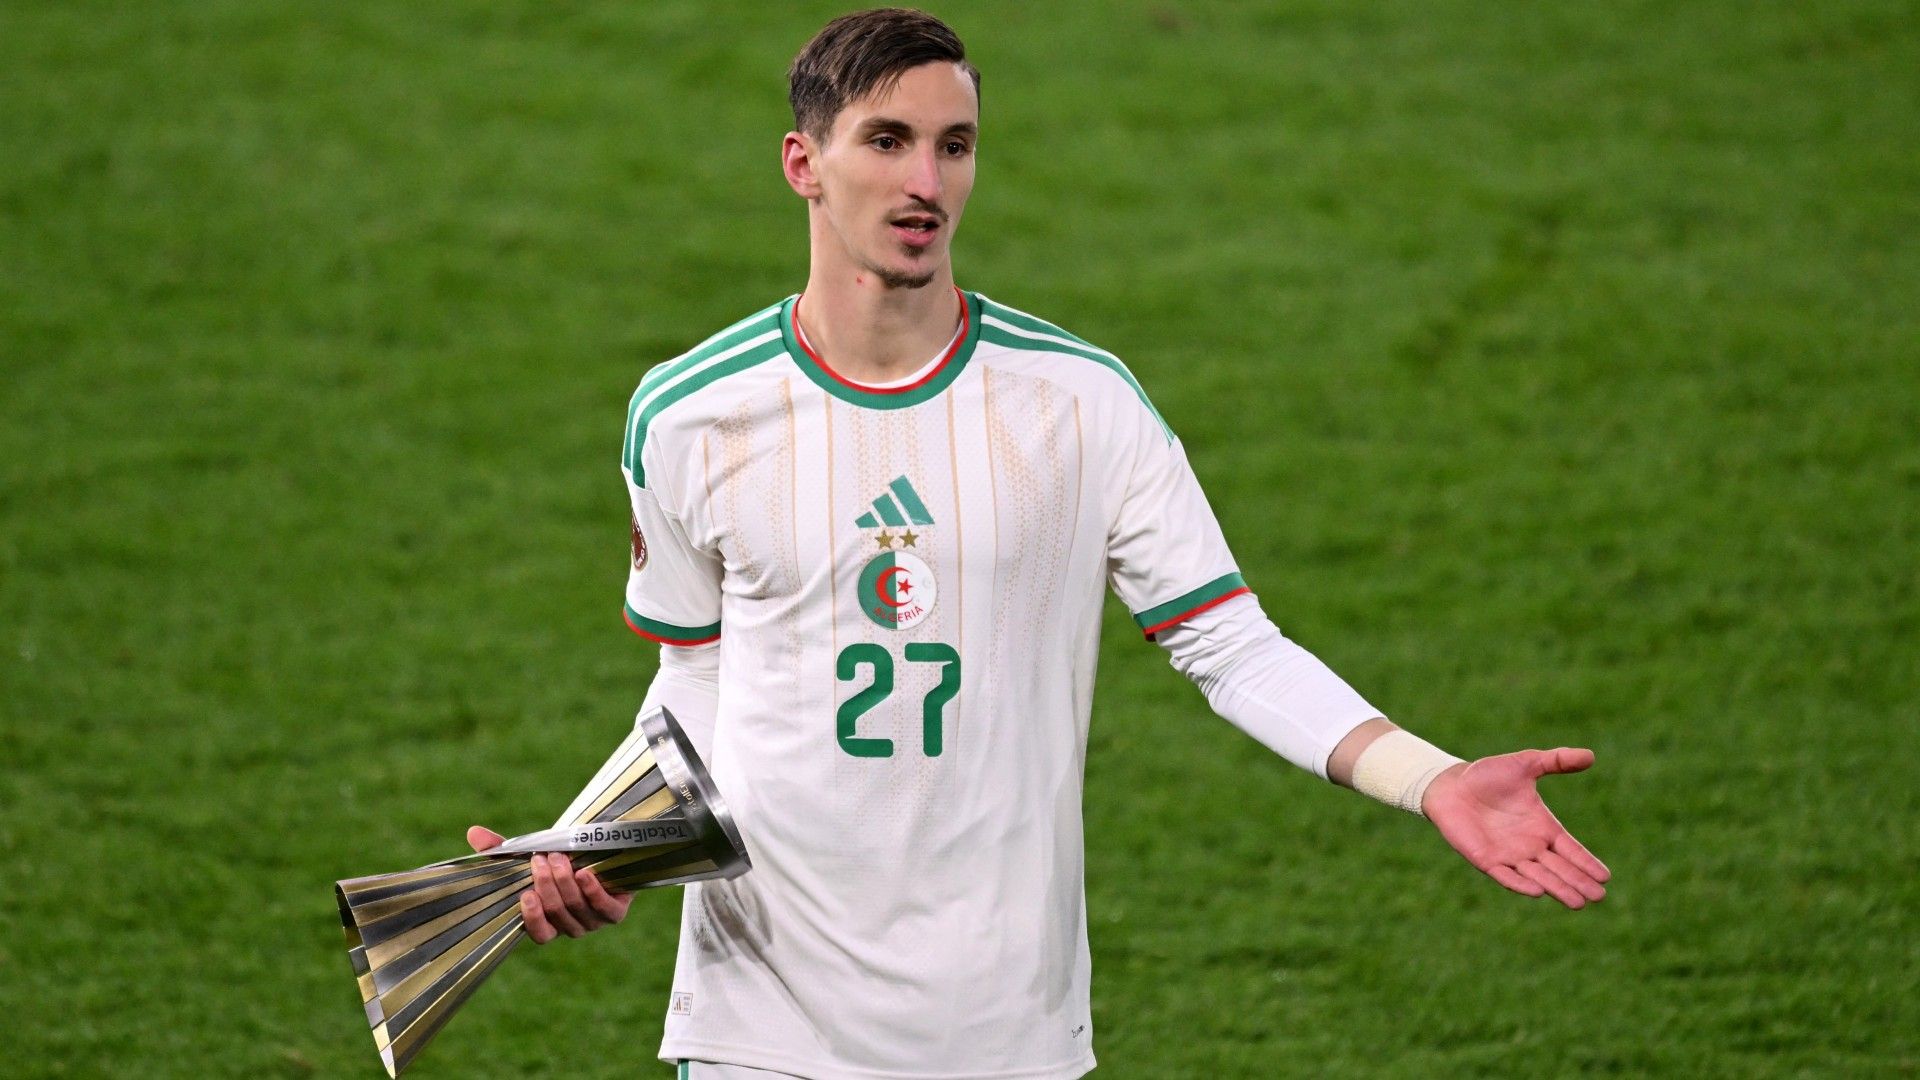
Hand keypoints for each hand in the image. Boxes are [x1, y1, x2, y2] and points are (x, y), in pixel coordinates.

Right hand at [466, 826, 634, 942]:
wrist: (601, 853)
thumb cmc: (558, 859)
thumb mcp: (529, 855)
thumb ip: (501, 849)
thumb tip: (473, 832)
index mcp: (549, 921)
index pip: (540, 933)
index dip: (533, 918)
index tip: (524, 894)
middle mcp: (571, 926)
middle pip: (558, 912)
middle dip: (548, 884)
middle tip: (542, 858)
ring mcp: (594, 920)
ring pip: (577, 907)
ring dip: (566, 881)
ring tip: (559, 857)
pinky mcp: (616, 911)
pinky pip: (606, 909)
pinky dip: (593, 891)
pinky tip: (584, 873)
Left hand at [1420, 748, 1611, 909]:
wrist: (1450, 784)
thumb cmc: (1487, 774)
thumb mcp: (1525, 763)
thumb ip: (1556, 761)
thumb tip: (1591, 755)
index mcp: (1542, 826)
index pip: (1570, 849)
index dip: (1586, 862)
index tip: (1605, 877)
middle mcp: (1529, 845)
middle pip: (1559, 868)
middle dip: (1578, 881)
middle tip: (1598, 897)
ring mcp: (1508, 855)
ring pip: (1538, 877)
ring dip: (1557, 889)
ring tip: (1578, 903)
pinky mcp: (1486, 860)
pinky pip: (1506, 876)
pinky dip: (1520, 884)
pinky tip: (1538, 892)